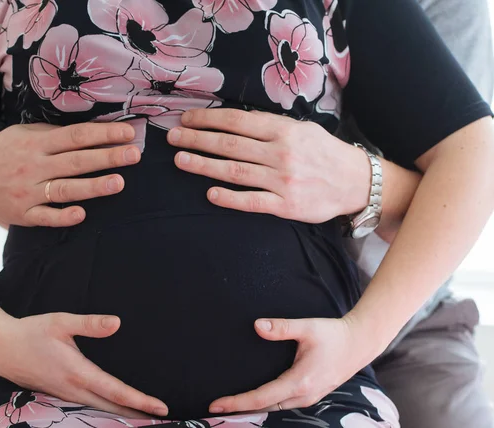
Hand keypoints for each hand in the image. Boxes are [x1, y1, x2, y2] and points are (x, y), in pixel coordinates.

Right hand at [0, 122, 140, 227]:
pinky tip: (81, 214)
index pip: (76, 136)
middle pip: (76, 161)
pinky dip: (62, 216)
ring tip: (118, 183)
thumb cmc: (6, 151)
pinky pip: (46, 217)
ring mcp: (29, 191)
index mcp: (38, 143)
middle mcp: (35, 166)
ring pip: (65, 189)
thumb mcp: (25, 134)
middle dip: (107, 157)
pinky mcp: (24, 213)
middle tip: (134, 155)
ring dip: (93, 187)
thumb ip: (54, 135)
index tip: (128, 134)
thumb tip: (91, 134)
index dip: (103, 134)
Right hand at [0, 312, 167, 417]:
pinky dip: (106, 412)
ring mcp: (65, 396)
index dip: (141, 401)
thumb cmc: (31, 331)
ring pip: (99, 411)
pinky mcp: (59, 395)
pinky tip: (114, 410)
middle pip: (112, 409)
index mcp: (78, 372)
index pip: (116, 391)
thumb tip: (117, 323)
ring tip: (144, 417)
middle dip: (138, 415)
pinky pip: (88, 408)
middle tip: (162, 418)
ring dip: (123, 415)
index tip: (161, 407)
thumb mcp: (62, 322)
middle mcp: (73, 390)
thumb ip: (90, 324)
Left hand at [168, 109, 371, 222]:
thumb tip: (236, 121)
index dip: (208, 119)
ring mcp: (282, 180)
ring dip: (204, 165)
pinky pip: (252, 201)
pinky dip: (230, 197)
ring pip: (235, 171)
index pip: (237, 121)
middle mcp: (280, 153)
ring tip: (181, 161)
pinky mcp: (286, 205)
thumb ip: (271, 126)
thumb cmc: (324, 153)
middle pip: (230, 144)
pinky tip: (210, 193)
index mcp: (283, 131)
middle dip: (197, 140)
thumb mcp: (302, 129)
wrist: (356, 182)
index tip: (187, 120)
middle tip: (172, 139)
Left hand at [208, 315, 382, 412]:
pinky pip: (284, 404)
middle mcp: (303, 395)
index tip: (215, 404)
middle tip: (214, 408)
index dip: (236, 402)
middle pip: (265, 409)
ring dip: (253, 409)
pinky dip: (266, 404)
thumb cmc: (334, 334)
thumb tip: (257, 325)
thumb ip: (281, 327)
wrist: (360, 342)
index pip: (261, 398)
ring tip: (230, 406)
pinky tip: (255, 400)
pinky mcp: (312, 394)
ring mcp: (309, 398)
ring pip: (275, 409)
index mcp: (299, 381)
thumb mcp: (307, 328)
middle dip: (239, 410)